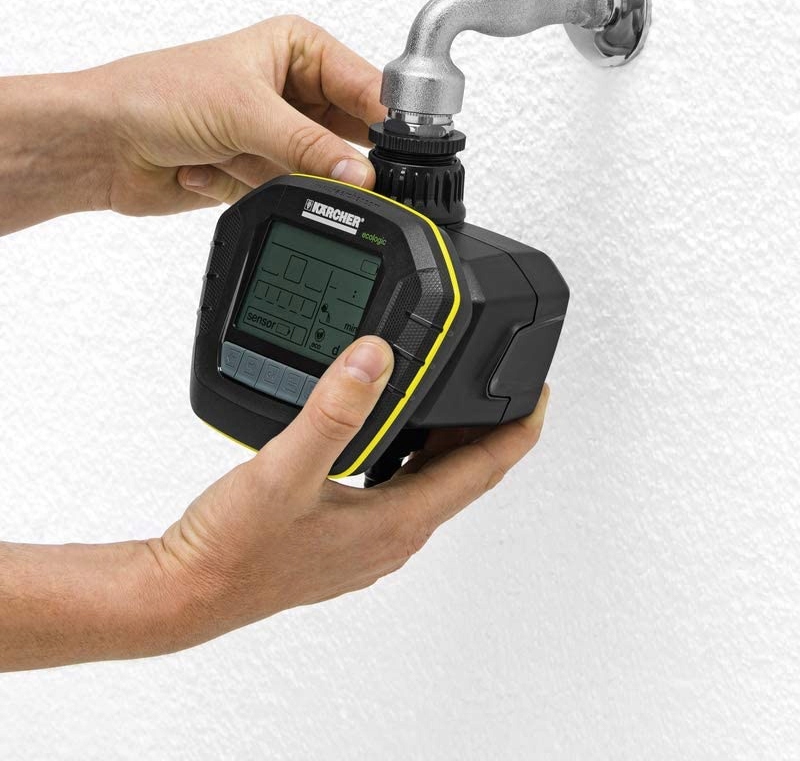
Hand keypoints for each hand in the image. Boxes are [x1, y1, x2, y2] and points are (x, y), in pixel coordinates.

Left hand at [92, 15, 384, 215]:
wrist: (101, 142)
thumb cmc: (157, 94)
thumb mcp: (245, 111)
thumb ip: (309, 146)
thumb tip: (361, 173)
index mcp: (299, 49)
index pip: (364, 84)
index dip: (384, 118)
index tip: (400, 152)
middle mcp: (293, 88)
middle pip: (347, 135)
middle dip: (321, 156)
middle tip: (308, 164)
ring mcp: (276, 133)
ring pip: (316, 171)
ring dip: (270, 171)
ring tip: (225, 153)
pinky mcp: (259, 171)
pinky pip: (285, 193)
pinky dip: (246, 185)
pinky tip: (206, 166)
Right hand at [150, 338, 549, 649]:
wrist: (185, 592)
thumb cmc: (234, 549)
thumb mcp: (285, 468)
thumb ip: (334, 410)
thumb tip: (374, 357)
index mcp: (397, 522)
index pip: (485, 470)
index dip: (520, 427)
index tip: (539, 389)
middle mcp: (392, 537)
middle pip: (462, 474)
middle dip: (484, 426)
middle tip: (492, 377)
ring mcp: (368, 542)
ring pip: (428, 482)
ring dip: (444, 440)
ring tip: (443, 395)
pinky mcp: (342, 539)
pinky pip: (395, 490)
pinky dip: (405, 455)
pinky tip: (382, 436)